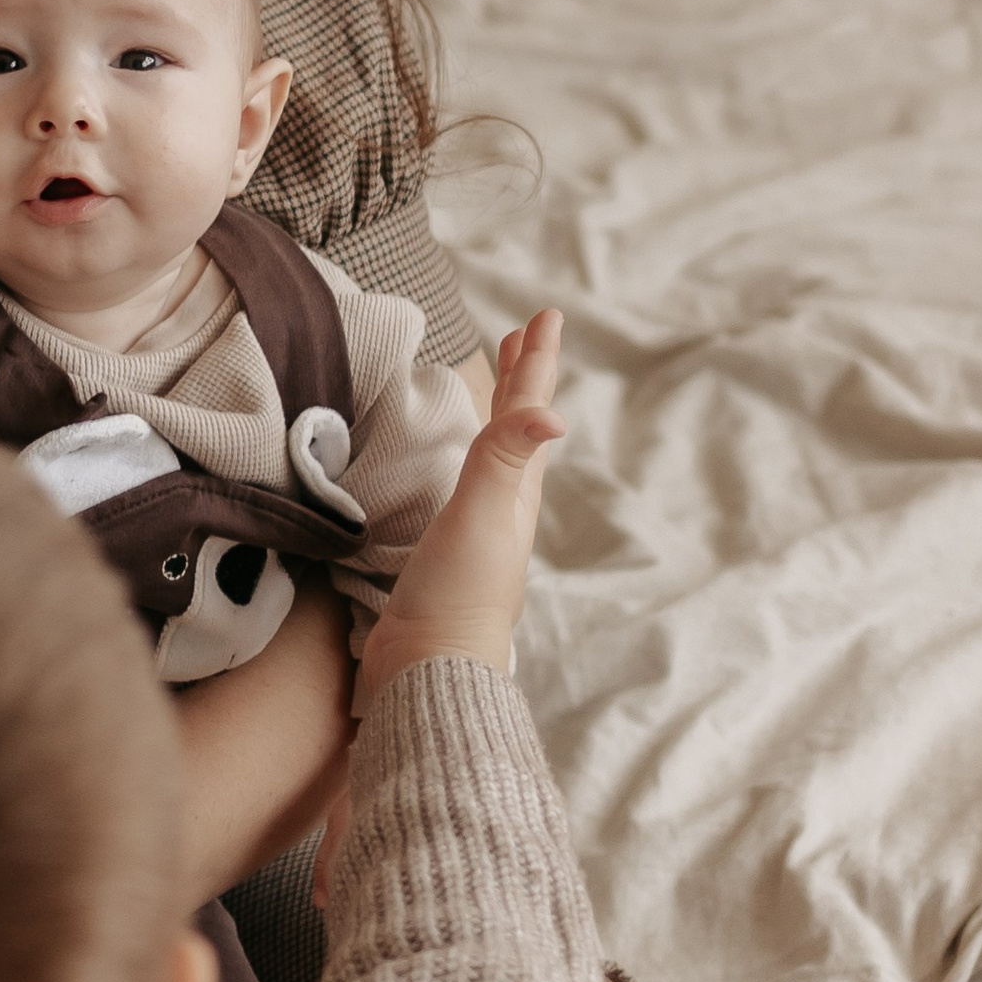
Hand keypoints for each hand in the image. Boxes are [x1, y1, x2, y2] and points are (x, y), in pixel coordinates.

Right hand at [355, 309, 563, 705]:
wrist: (429, 664)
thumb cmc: (458, 589)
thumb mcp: (484, 513)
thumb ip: (505, 457)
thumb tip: (552, 412)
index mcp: (518, 490)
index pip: (528, 412)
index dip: (535, 363)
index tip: (545, 316)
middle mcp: (505, 505)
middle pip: (518, 429)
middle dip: (521, 380)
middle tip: (523, 339)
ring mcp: (477, 530)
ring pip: (495, 456)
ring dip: (497, 415)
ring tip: (496, 389)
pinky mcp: (448, 552)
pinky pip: (463, 485)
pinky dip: (465, 457)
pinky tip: (453, 465)